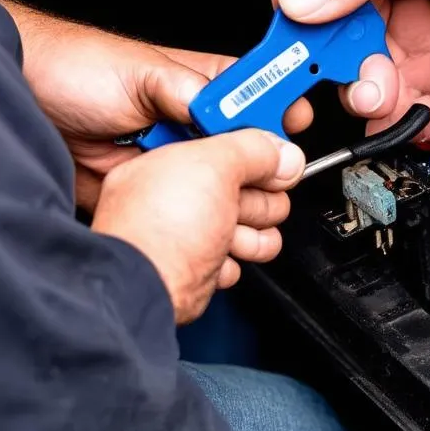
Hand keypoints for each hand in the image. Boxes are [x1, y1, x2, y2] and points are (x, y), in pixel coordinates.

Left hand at [7, 2, 312, 209]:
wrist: (20, 107)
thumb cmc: (74, 70)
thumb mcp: (141, 73)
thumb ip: (192, 93)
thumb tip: (235, 115)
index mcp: (204, 89)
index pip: (261, 104)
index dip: (281, 125)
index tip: (288, 148)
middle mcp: (195, 128)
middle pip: (251, 160)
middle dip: (264, 179)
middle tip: (261, 191)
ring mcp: (175, 165)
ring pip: (225, 196)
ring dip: (238, 212)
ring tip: (239, 221)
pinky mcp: (153, 196)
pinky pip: (190, 218)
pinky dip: (205, 233)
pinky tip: (207, 235)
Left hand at [93, 130, 304, 323]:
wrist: (144, 288)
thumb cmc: (158, 225)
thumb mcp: (213, 163)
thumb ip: (254, 149)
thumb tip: (285, 154)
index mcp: (168, 155)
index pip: (226, 142)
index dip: (258, 150)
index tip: (279, 160)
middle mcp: (170, 192)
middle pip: (240, 185)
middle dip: (259, 197)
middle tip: (254, 201)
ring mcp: (178, 231)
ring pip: (238, 226)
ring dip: (252, 234)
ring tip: (241, 236)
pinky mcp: (188, 266)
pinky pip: (225, 259)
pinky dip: (229, 262)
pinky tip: (220, 259)